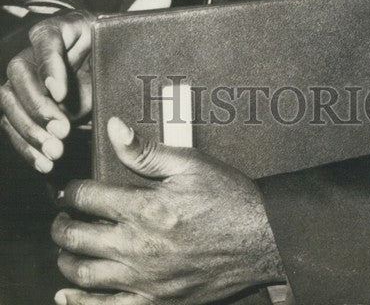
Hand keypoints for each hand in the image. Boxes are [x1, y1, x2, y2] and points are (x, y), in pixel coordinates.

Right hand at [0, 0, 170, 172]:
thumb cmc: (112, 47)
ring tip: (55, 150)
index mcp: (60, 28)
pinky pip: (12, 127)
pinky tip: (43, 162)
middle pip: (20, 74)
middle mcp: (35, 52)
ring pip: (9, 103)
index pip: (45, 40)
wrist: (102, 72)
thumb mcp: (123, 34)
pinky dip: (26, 146)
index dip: (49, 65)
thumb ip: (140, 15)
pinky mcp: (21, 108)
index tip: (62, 91)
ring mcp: (24, 82)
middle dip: (38, 105)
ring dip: (29, 130)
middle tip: (62, 128)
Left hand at [52, 117, 285, 304]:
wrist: (262, 240)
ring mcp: (145, 280)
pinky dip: (80, 303)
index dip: (71, 191)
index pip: (86, 198)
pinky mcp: (156, 303)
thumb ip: (147, 151)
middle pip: (77, 238)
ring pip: (84, 275)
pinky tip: (68, 295)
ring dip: (66, 261)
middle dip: (61, 225)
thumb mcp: (192, 164)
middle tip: (62, 216)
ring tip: (68, 248)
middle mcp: (138, 247)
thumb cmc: (230, 199)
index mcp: (145, 207)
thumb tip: (115, 129)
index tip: (70, 190)